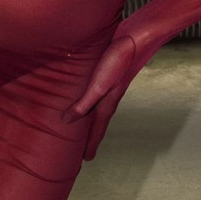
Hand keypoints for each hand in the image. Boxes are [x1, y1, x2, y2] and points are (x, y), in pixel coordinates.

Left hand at [62, 34, 138, 160]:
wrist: (135, 39)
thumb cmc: (118, 62)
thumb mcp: (99, 85)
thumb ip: (83, 104)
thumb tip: (65, 122)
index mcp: (107, 104)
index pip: (97, 130)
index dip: (90, 145)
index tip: (86, 160)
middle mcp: (107, 98)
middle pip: (96, 122)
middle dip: (89, 136)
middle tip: (81, 150)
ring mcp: (106, 86)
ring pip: (94, 108)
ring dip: (87, 119)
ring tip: (79, 126)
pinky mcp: (104, 73)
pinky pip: (92, 93)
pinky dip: (85, 101)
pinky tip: (80, 95)